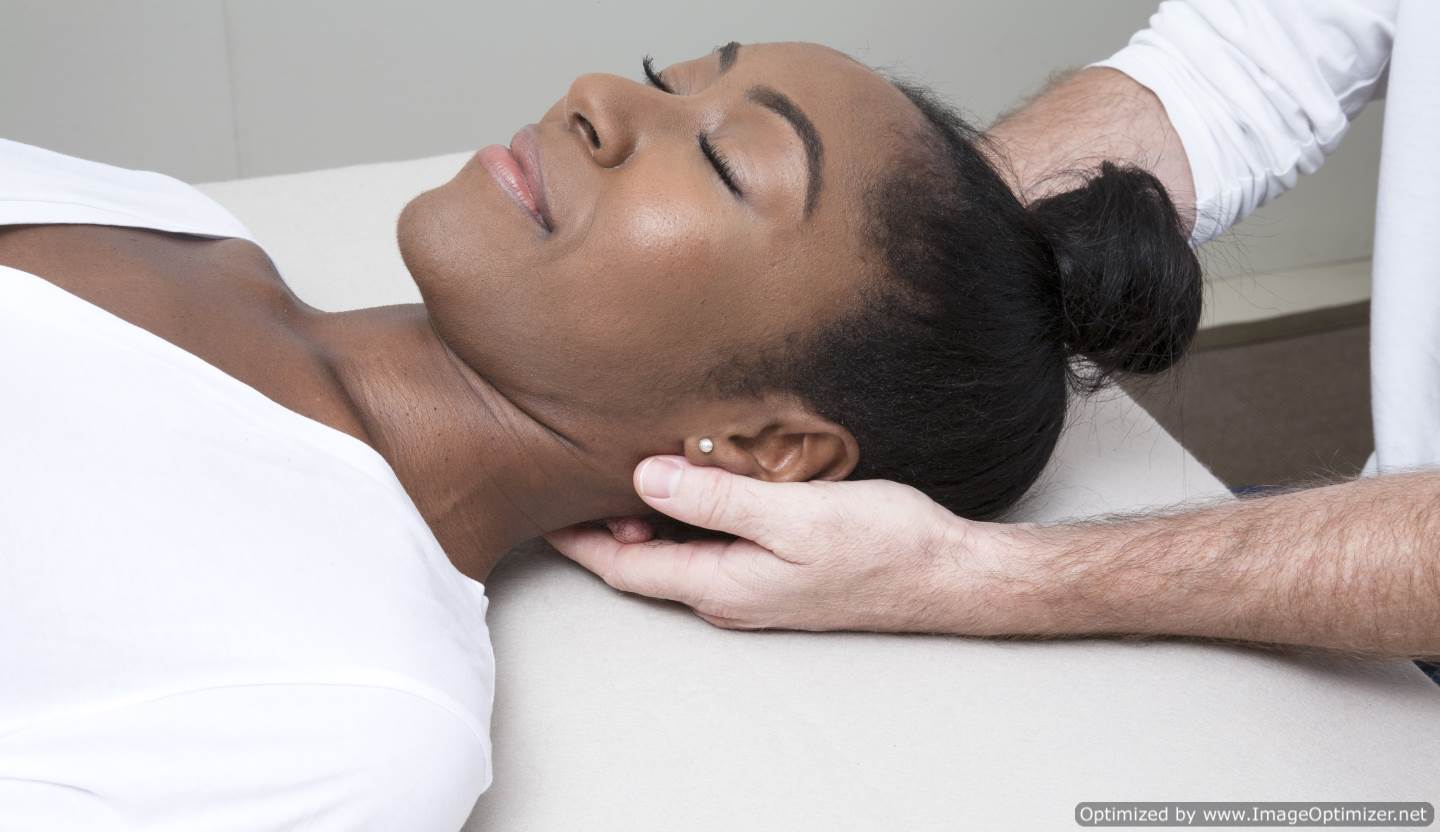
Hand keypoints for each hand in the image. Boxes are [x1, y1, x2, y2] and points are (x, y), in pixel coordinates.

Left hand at [543, 455, 1028, 632]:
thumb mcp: (791, 514)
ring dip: (647, 516)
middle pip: (644, 561)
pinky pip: (713, 545)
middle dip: (603, 523)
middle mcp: (729, 595)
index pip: (625, 564)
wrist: (946, 574)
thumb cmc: (879, 544)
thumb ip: (716, 498)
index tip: (539, 507)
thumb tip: (645, 479)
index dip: (577, 537)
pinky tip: (694, 482)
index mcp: (721, 584)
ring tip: (622, 467)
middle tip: (571, 473)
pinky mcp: (778, 572)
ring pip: (679, 551)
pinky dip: (688, 515)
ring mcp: (754, 588)